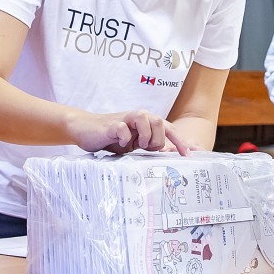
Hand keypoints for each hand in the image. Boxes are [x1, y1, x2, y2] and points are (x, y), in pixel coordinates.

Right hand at [67, 110, 190, 154]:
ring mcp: (126, 119)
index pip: (169, 129)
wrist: (85, 129)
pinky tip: (120, 142)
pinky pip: (124, 129)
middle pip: (161, 122)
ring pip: (148, 120)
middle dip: (157, 139)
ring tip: (135, 145)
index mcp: (146, 122)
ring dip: (145, 136)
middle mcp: (139, 117)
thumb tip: (167, 156)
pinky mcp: (112, 125)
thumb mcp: (134, 143)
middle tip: (144, 148)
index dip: (180, 141)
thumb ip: (149, 145)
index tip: (188, 155)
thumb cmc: (112, 138)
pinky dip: (125, 138)